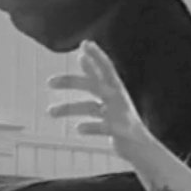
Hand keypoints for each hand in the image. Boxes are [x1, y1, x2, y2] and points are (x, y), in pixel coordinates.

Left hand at [47, 41, 154, 159]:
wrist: (142, 147)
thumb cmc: (121, 119)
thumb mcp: (109, 94)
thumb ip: (96, 76)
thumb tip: (82, 56)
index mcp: (116, 89)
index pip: (107, 68)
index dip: (98, 56)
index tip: (85, 44)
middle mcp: (118, 99)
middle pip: (93, 86)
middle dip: (72, 82)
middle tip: (48, 82)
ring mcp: (119, 115)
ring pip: (91, 108)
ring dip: (69, 108)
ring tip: (50, 112)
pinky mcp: (120, 133)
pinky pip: (103, 128)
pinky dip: (90, 127)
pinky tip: (78, 129)